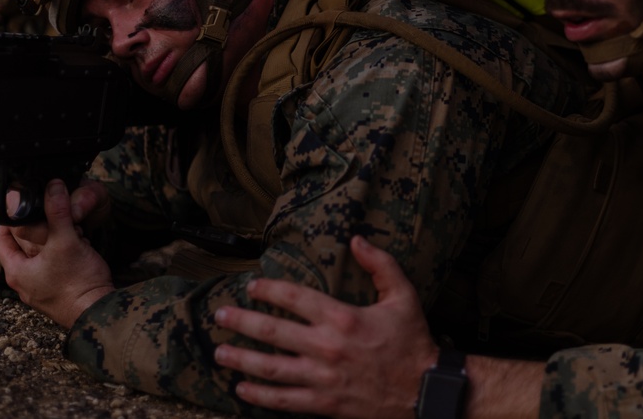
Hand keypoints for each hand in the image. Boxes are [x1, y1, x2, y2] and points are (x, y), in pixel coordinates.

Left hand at [0, 179, 113, 327]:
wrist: (98, 313)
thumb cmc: (77, 283)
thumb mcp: (66, 241)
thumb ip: (58, 212)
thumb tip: (53, 186)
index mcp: (16, 271)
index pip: (2, 240)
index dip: (9, 220)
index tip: (21, 204)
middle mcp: (25, 282)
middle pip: (23, 247)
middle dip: (36, 227)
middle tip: (47, 210)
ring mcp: (42, 289)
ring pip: (41, 256)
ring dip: (52, 240)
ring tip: (66, 225)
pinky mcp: (60, 292)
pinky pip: (55, 266)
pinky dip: (63, 252)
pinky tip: (78, 245)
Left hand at [214, 236, 437, 418]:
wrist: (423, 391)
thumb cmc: (412, 341)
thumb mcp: (403, 296)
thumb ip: (380, 264)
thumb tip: (357, 239)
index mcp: (343, 318)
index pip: (295, 298)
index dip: (269, 290)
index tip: (252, 286)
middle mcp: (327, 347)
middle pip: (273, 332)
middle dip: (242, 322)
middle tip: (220, 315)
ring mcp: (323, 378)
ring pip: (271, 368)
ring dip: (241, 359)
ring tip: (219, 352)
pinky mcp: (324, 403)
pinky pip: (284, 400)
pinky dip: (260, 396)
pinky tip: (242, 389)